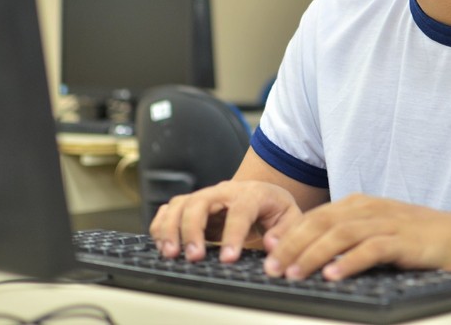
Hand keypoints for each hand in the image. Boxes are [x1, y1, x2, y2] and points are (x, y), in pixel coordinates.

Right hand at [149, 179, 302, 263]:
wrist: (261, 194)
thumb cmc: (274, 208)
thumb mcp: (289, 216)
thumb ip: (285, 230)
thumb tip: (271, 244)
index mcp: (251, 193)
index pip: (240, 210)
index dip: (233, 234)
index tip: (228, 258)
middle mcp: (224, 191)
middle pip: (200, 203)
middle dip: (192, 230)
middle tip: (194, 257)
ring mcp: (204, 197)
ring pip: (180, 205)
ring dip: (171, 229)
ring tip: (171, 254)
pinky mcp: (190, 205)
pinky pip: (169, 210)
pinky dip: (161, 226)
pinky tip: (162, 244)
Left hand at [262, 194, 450, 280]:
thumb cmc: (413, 237)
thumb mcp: (374, 231)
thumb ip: (345, 236)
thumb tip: (309, 253)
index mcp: (357, 204)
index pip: (315, 217)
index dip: (289, 233)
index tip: (267, 252)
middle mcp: (367, 209)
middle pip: (321, 223)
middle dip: (293, 246)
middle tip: (272, 267)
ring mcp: (385, 222)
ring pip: (340, 235)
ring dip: (314, 255)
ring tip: (295, 274)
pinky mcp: (402, 240)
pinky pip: (371, 249)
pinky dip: (349, 262)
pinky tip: (334, 276)